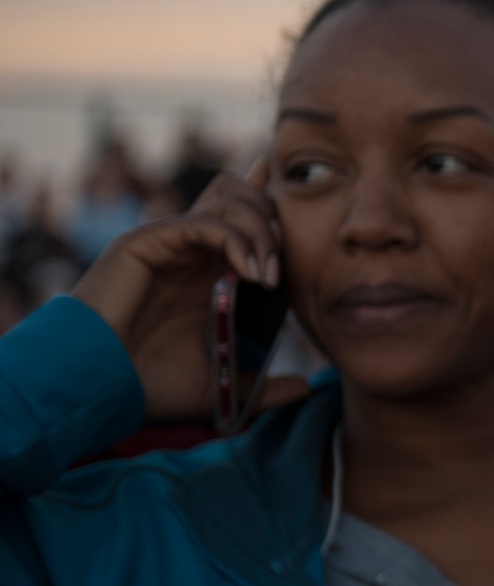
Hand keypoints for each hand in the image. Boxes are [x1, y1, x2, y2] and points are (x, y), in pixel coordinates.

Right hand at [71, 162, 307, 422]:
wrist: (95, 390)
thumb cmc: (146, 386)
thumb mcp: (220, 389)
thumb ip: (262, 387)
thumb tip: (306, 388)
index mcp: (205, 271)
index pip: (242, 217)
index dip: (270, 205)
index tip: (303, 211)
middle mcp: (189, 250)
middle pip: (241, 196)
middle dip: (274, 222)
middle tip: (281, 272)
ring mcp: (168, 242)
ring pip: (227, 199)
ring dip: (260, 230)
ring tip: (269, 277)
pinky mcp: (146, 242)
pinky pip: (204, 221)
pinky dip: (235, 239)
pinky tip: (251, 274)